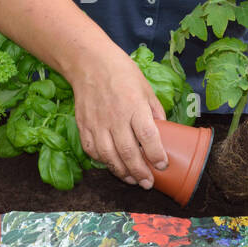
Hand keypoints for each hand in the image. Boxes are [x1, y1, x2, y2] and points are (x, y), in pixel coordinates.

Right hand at [71, 45, 167, 188]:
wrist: (89, 63)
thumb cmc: (121, 72)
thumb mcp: (146, 88)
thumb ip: (155, 111)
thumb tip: (163, 131)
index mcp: (134, 106)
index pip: (147, 135)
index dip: (156, 154)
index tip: (162, 166)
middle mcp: (115, 117)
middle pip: (128, 152)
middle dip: (140, 172)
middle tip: (148, 183)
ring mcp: (97, 123)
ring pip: (108, 156)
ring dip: (121, 172)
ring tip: (132, 179)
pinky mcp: (83, 125)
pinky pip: (92, 150)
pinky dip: (102, 161)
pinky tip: (112, 165)